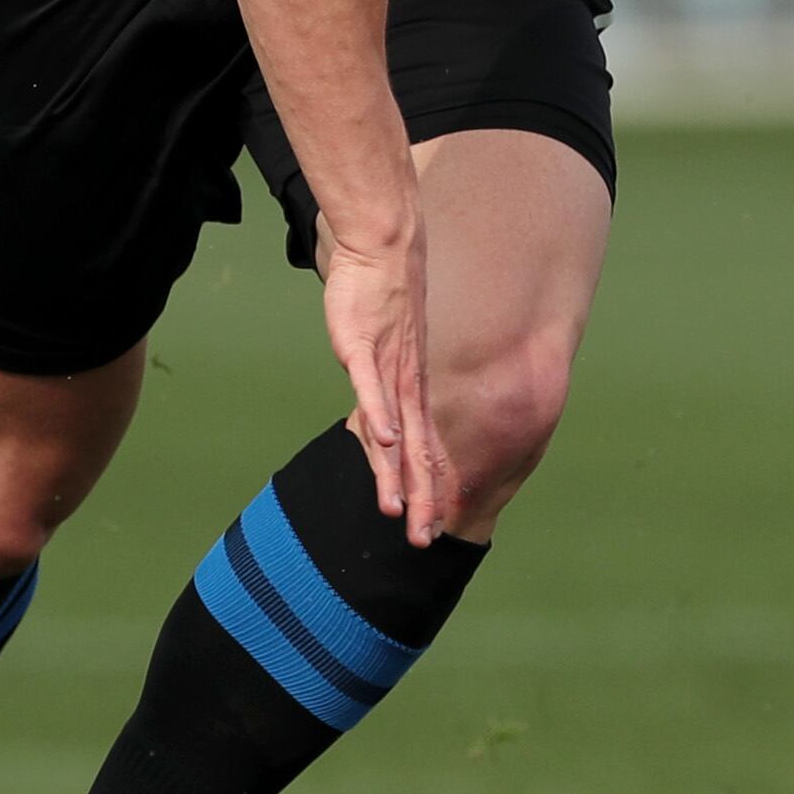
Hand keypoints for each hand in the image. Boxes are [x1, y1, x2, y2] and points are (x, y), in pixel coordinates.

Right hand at [316, 221, 454, 533]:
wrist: (386, 253)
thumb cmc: (381, 304)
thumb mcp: (383, 356)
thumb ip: (384, 389)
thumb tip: (387, 418)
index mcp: (408, 392)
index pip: (420, 452)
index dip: (425, 492)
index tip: (429, 529)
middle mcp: (404, 387)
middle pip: (414, 453)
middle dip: (418, 499)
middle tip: (423, 540)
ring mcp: (386, 368)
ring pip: (395, 430)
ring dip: (398, 471)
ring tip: (399, 509)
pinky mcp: (364, 347)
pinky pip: (372, 387)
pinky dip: (379, 415)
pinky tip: (384, 442)